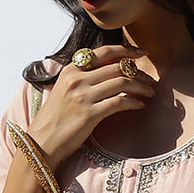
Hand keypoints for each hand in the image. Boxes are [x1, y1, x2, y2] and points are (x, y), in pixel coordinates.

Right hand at [30, 46, 156, 168]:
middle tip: (150, 79)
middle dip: (139, 72)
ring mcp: (83, 96)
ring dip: (141, 86)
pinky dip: (134, 102)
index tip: (140, 53)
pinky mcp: (89, 114)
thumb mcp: (64, 90)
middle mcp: (77, 79)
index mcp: (71, 69)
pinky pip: (120, 102)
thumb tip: (109, 71)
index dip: (125, 50)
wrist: (42, 142)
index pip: (104, 52)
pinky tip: (140, 105)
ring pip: (122, 82)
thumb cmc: (55, 119)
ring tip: (150, 92)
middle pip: (117, 67)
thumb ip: (83, 78)